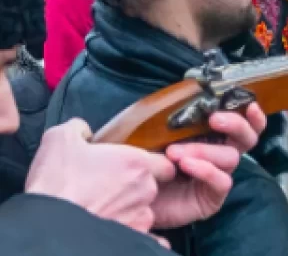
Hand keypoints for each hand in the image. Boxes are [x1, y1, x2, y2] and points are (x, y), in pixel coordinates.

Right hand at [26, 119, 175, 233]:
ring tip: (102, 205)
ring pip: (143, 208)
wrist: (48, 224)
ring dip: (128, 206)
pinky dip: (127, 227)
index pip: (164, 162)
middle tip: (108, 185)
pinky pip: (138, 230)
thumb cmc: (56, 184)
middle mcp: (144, 189)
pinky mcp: (131, 235)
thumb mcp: (60, 139)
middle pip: (151, 185)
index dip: (151, 164)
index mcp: (136, 162)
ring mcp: (139, 215)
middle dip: (134, 185)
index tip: (133, 166)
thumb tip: (82, 131)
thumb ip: (79, 128)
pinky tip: (109, 222)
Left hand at [149, 103, 267, 229]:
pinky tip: (186, 166)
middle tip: (214, 119)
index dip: (251, 116)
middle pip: (247, 138)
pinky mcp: (212, 198)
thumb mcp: (154, 133)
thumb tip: (184, 98)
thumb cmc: (144, 161)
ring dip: (205, 150)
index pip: (242, 124)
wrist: (129, 195)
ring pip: (231, 157)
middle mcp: (220, 155)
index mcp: (212, 136)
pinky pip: (222, 181)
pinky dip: (206, 170)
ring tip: (174, 152)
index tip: (249, 105)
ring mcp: (218, 176)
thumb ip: (173, 118)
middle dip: (236, 125)